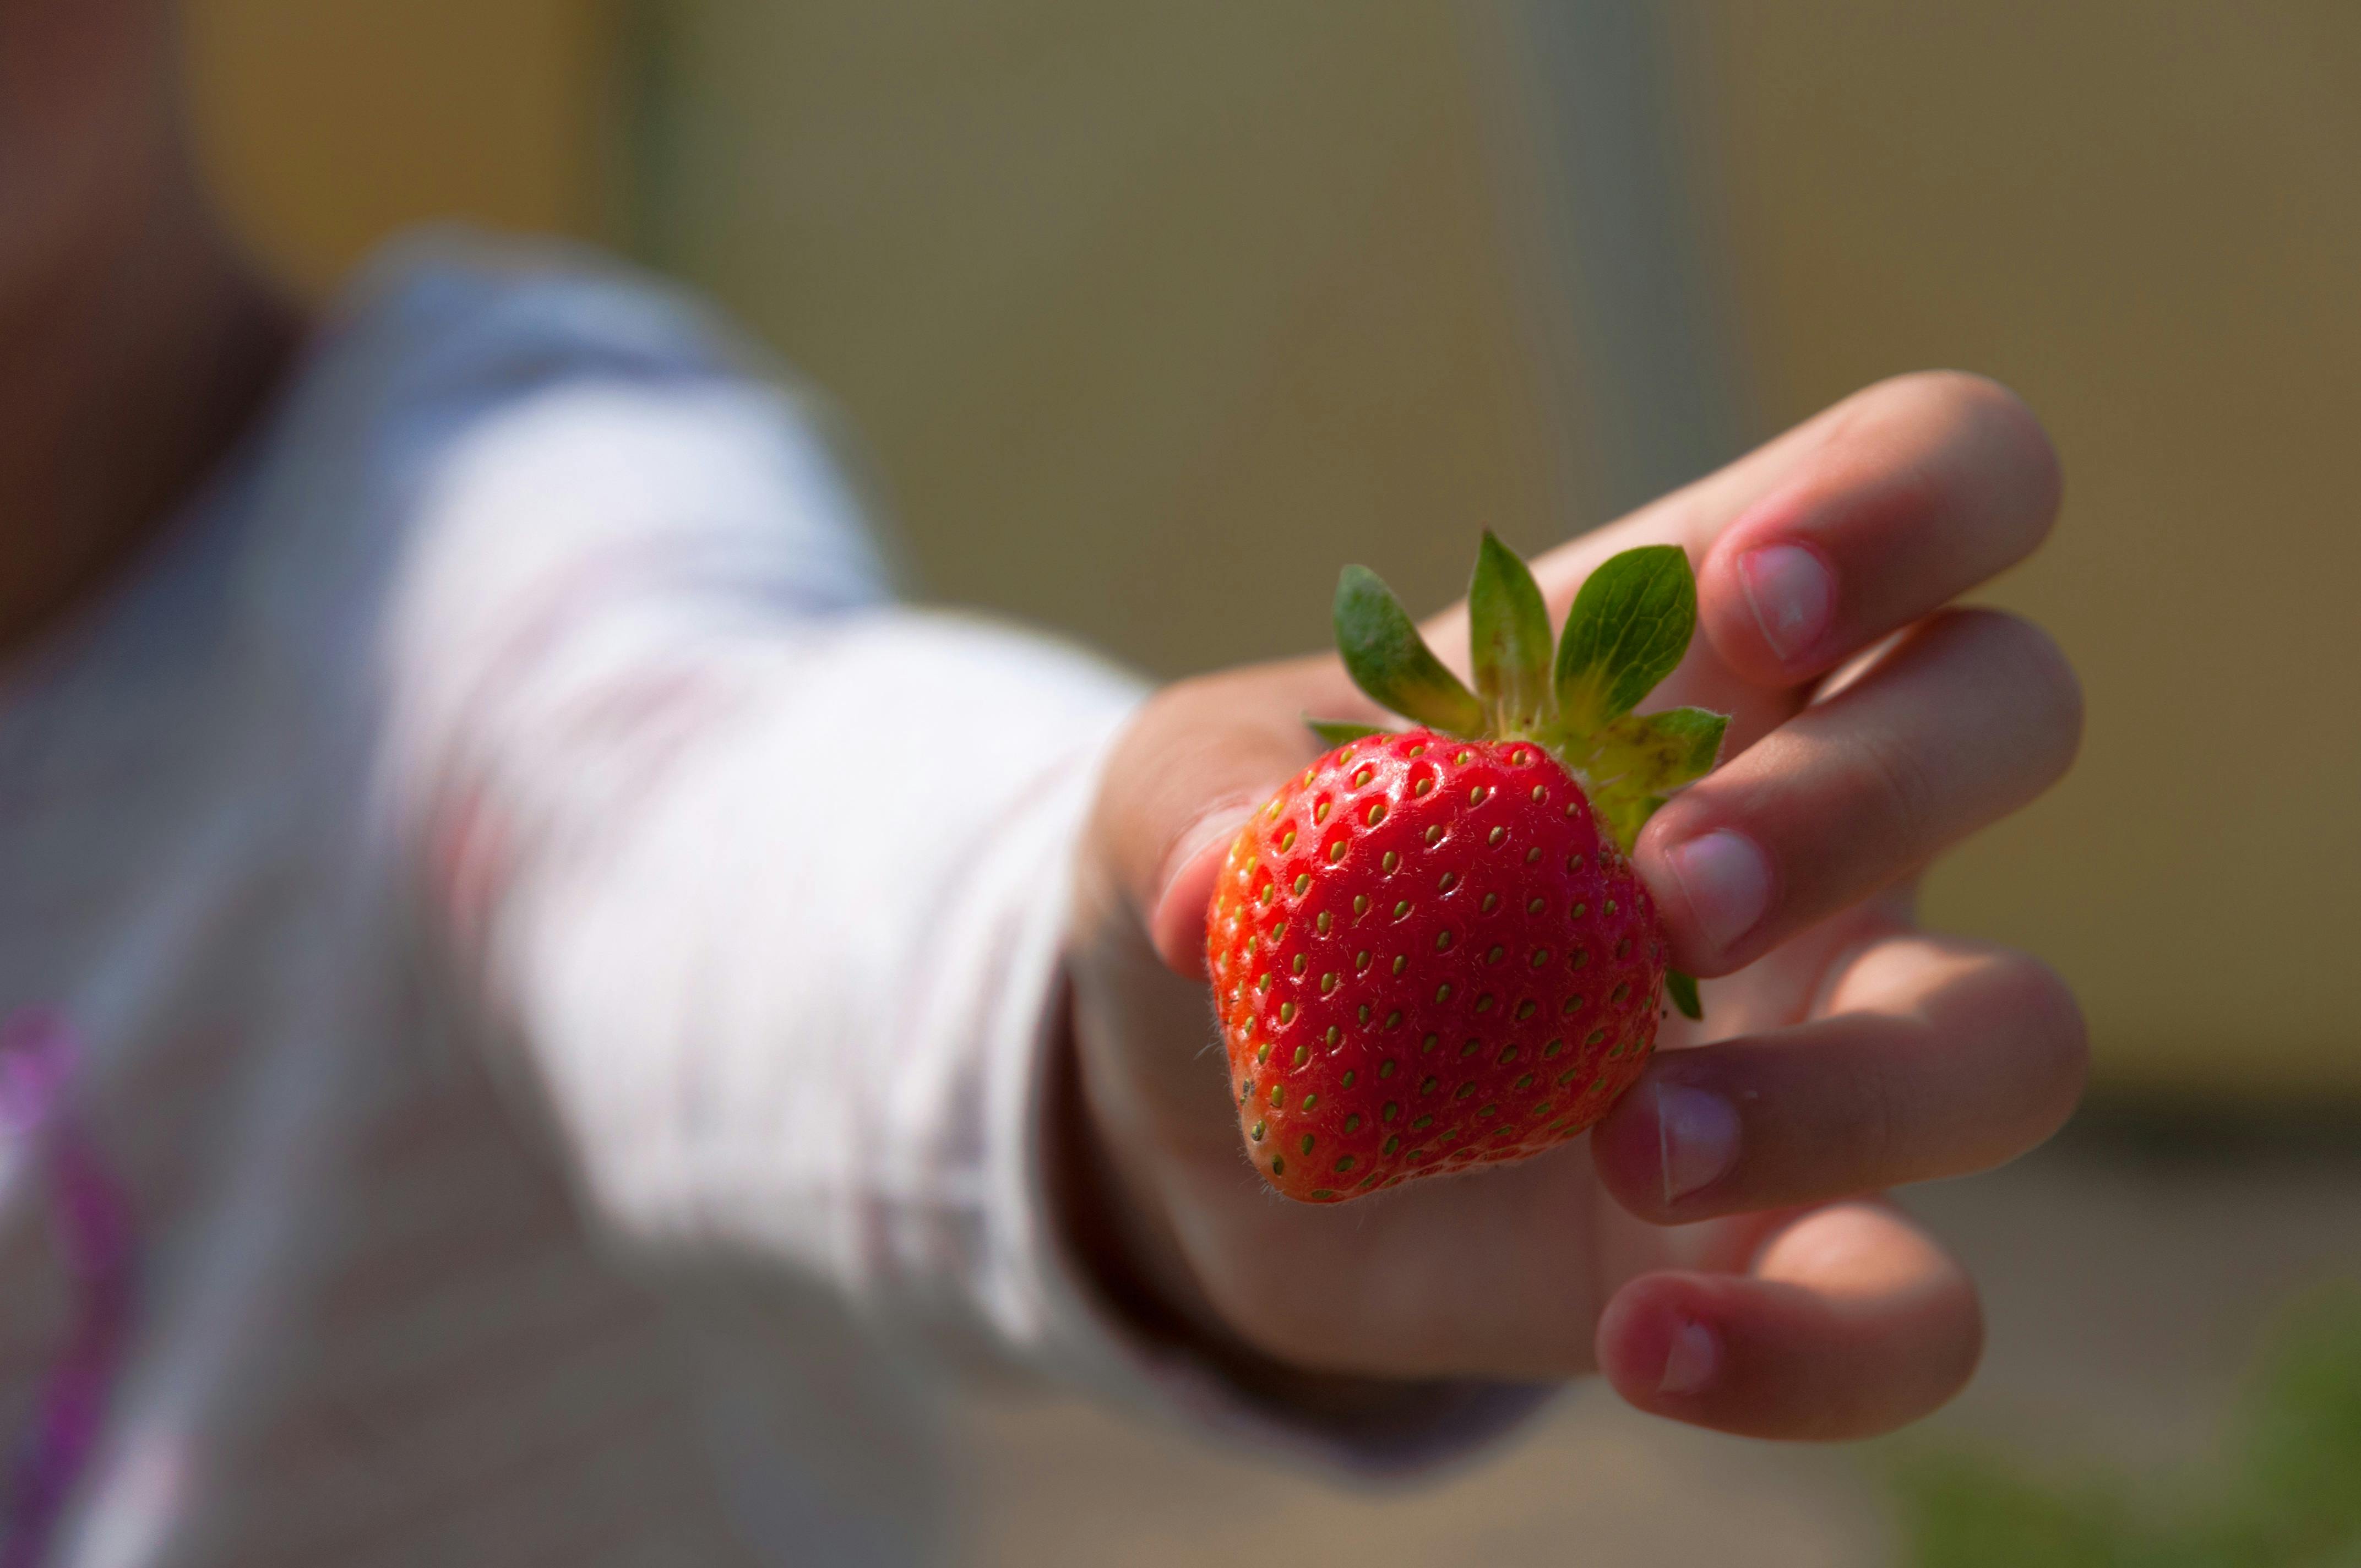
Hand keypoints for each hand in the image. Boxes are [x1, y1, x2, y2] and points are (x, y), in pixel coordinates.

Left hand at [1063, 372, 2083, 1439]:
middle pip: (2011, 708)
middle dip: (1860, 796)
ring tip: (1626, 1139)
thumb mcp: (1171, 804)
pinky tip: (1643, 1342)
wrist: (1211, 1121)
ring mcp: (1825, 1036)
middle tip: (1661, 897)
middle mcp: (1815, 822)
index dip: (1903, 504)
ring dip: (1849, 1091)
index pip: (1938, 473)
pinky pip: (1916, 1313)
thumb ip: (1194, 809)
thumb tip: (1229, 889)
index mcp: (1691, 652)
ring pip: (2013, 1033)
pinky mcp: (1785, 1247)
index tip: (1756, 606)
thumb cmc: (1237, 896)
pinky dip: (1811, 1353)